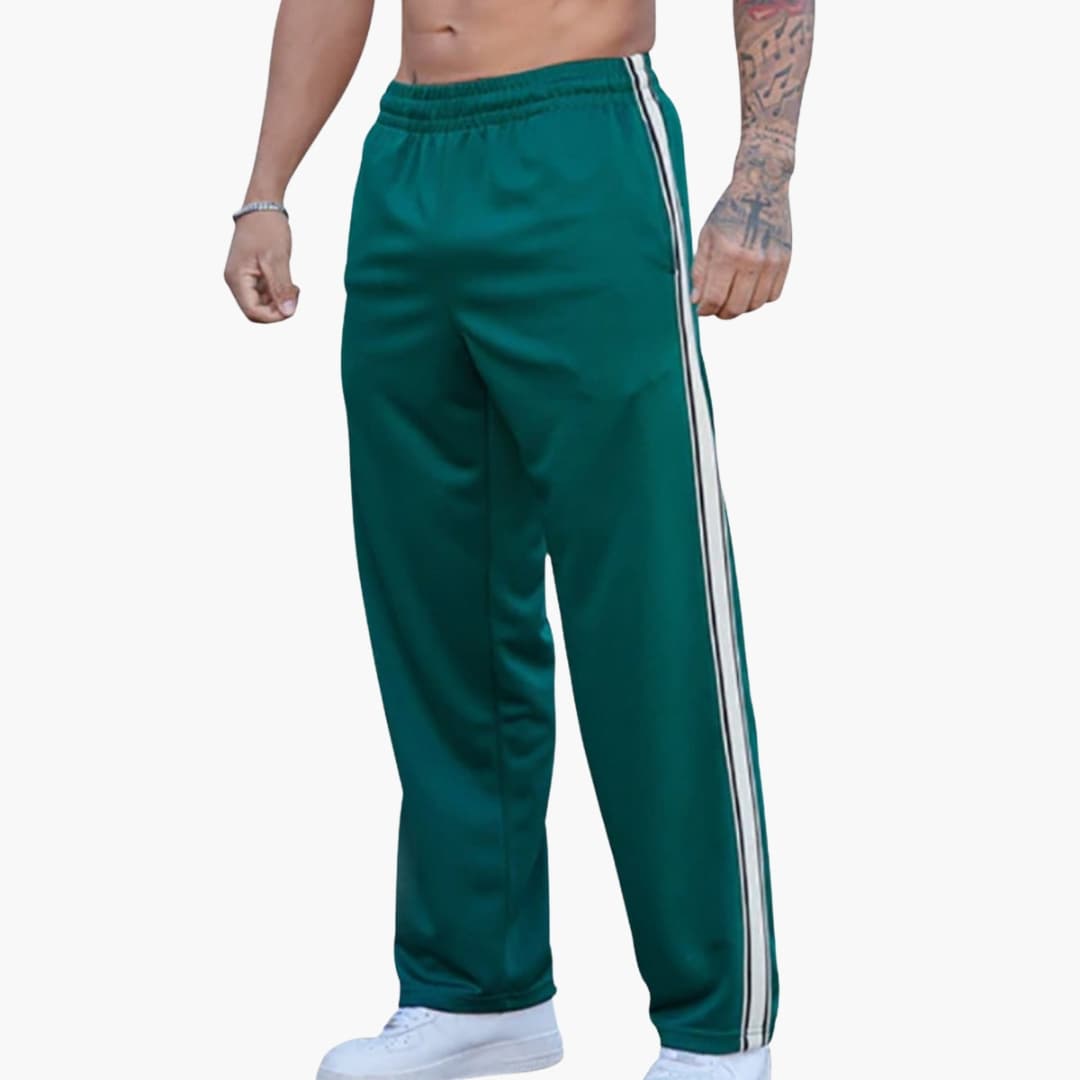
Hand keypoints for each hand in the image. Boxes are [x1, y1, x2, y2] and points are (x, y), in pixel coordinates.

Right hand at [224, 211, 299, 322]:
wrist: (262, 205)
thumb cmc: (267, 228)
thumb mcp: (277, 259)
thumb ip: (282, 287)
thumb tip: (288, 312)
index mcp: (237, 278)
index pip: (253, 313)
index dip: (275, 316)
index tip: (293, 301)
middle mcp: (236, 281)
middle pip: (257, 311)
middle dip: (278, 308)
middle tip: (296, 292)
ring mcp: (243, 278)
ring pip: (262, 304)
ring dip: (280, 301)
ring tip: (294, 286)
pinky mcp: (252, 274)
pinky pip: (265, 293)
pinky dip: (278, 293)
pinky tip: (290, 283)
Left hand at [691, 163, 792, 319]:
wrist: (762, 187)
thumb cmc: (729, 212)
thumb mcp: (706, 237)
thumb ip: (700, 271)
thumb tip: (697, 301)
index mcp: (727, 252)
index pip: (715, 298)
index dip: (705, 309)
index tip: (701, 308)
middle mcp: (752, 259)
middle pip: (736, 307)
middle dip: (721, 313)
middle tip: (715, 307)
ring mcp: (772, 262)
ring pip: (755, 305)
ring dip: (740, 307)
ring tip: (731, 296)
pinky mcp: (785, 261)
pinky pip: (772, 295)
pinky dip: (759, 298)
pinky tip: (749, 287)